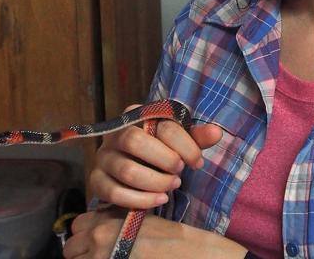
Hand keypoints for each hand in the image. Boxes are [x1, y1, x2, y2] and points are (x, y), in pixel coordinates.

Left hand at [63, 207, 246, 258]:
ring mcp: (101, 257)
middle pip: (70, 247)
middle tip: (97, 254)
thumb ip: (114, 217)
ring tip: (107, 257)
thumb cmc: (164, 234)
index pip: (77, 225)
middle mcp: (98, 237)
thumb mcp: (137, 216)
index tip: (93, 240)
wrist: (181, 251)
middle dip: (79, 251)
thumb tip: (97, 222)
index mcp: (106, 219)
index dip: (84, 233)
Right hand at [89, 105, 222, 208]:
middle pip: (135, 141)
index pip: (161, 124)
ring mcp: (103, 157)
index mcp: (137, 115)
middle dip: (164, 160)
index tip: (198, 161)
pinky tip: (159, 200)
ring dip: (155, 182)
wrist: (133, 169)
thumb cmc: (160, 151)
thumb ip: (196, 137)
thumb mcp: (179, 142)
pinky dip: (140, 199)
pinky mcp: (96, 180)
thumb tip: (217, 132)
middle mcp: (115, 133)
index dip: (184, 144)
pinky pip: (115, 193)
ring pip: (126, 170)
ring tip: (172, 187)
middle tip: (180, 173)